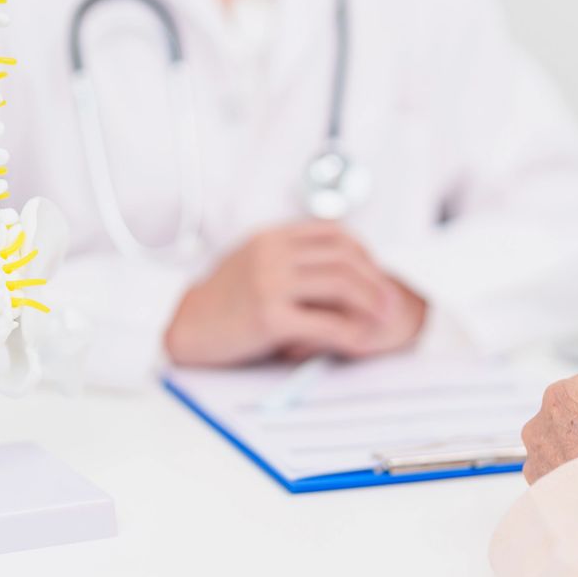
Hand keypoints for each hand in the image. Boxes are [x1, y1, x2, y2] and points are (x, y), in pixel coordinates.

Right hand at [164, 221, 426, 365]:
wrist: (185, 326)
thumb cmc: (222, 302)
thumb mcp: (254, 264)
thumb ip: (290, 259)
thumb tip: (340, 269)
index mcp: (271, 237)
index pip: (333, 234)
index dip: (363, 253)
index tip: (376, 274)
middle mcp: (272, 253)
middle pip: (343, 257)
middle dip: (375, 280)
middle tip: (391, 301)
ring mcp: (270, 283)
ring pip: (340, 284)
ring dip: (371, 302)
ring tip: (384, 319)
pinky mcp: (269, 316)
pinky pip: (325, 322)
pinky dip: (351, 333)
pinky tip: (360, 342)